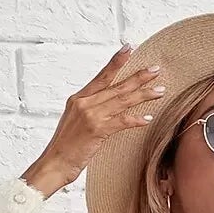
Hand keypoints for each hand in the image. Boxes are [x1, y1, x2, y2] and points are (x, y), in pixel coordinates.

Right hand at [23, 46, 167, 195]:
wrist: (53, 164)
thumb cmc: (64, 148)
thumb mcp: (74, 123)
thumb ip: (87, 112)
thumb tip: (103, 108)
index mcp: (78, 99)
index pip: (101, 76)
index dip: (116, 62)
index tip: (128, 49)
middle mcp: (84, 103)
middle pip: (116, 86)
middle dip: (138, 77)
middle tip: (155, 70)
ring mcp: (90, 115)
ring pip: (122, 100)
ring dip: (143, 95)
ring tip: (159, 90)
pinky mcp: (96, 130)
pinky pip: (121, 121)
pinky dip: (136, 120)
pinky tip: (148, 118)